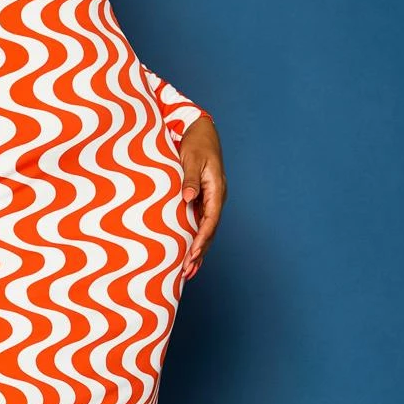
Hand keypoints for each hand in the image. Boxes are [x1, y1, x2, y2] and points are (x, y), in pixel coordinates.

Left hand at [178, 116, 225, 280]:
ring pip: (205, 231)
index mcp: (216, 190)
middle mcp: (216, 198)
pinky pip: (200, 225)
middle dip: (199, 252)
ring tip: (187, 272)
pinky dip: (195, 241)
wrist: (200, 131)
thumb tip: (188, 199)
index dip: (201, 239)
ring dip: (197, 251)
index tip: (191, 254)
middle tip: (186, 271)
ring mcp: (211, 201)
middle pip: (209, 231)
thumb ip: (190, 179)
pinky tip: (189, 255)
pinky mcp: (203, 201)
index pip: (210, 220)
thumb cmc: (195, 143)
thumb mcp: (191, 158)